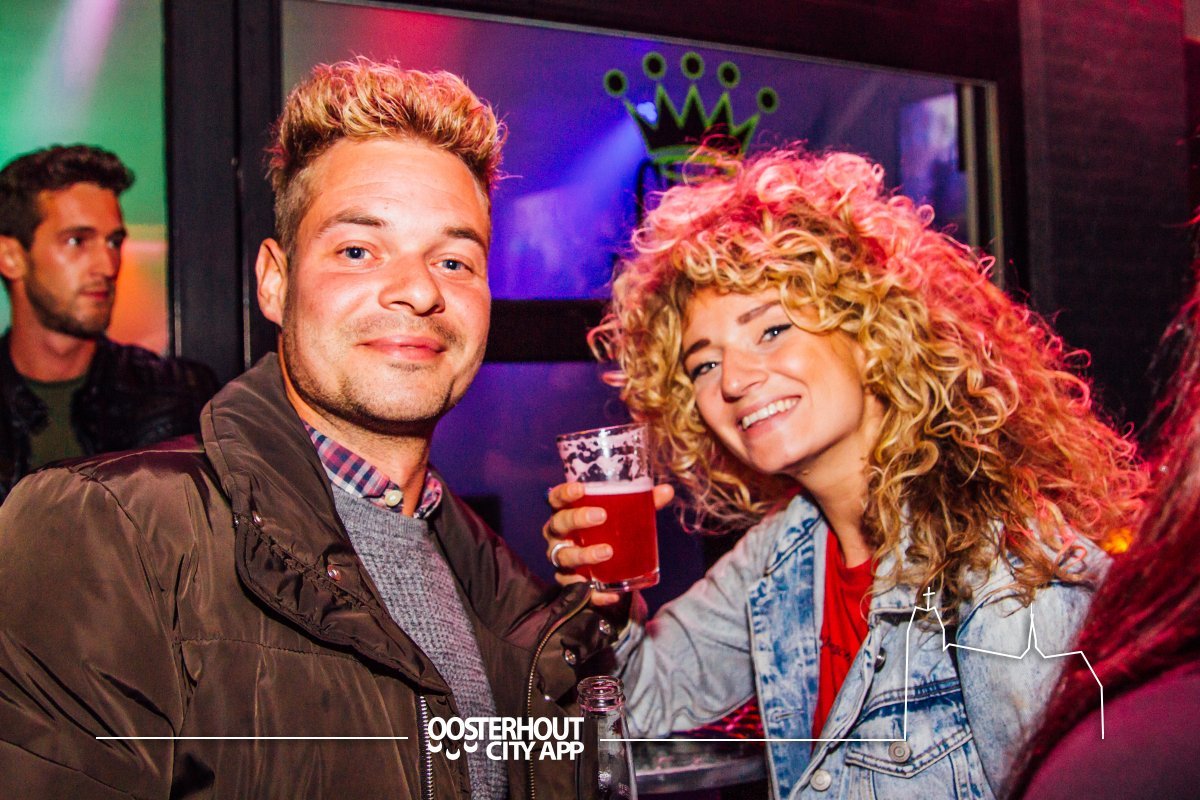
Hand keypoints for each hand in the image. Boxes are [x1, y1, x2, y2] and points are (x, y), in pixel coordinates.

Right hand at [542, 481, 674, 606]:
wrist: (606, 568)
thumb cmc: (609, 531)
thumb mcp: (625, 516)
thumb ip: (643, 503)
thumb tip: (667, 491)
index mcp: (566, 512)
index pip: (556, 498)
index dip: (564, 492)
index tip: (581, 489)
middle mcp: (558, 535)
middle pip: (558, 524)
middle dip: (577, 519)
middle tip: (601, 516)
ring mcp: (562, 559)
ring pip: (564, 557)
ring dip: (584, 554)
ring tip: (608, 552)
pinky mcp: (569, 583)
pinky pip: (577, 589)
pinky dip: (595, 593)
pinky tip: (612, 593)